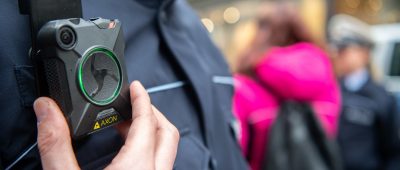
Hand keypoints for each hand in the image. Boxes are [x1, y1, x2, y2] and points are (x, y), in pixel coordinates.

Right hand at [33, 81, 178, 169]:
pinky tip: (127, 151)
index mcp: (138, 166)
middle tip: (133, 102)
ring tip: (125, 124)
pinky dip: (147, 148)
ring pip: (166, 149)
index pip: (147, 121)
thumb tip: (47, 111)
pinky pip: (159, 162)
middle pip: (167, 132)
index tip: (136, 86)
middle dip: (153, 113)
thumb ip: (56, 144)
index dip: (142, 98)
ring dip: (150, 132)